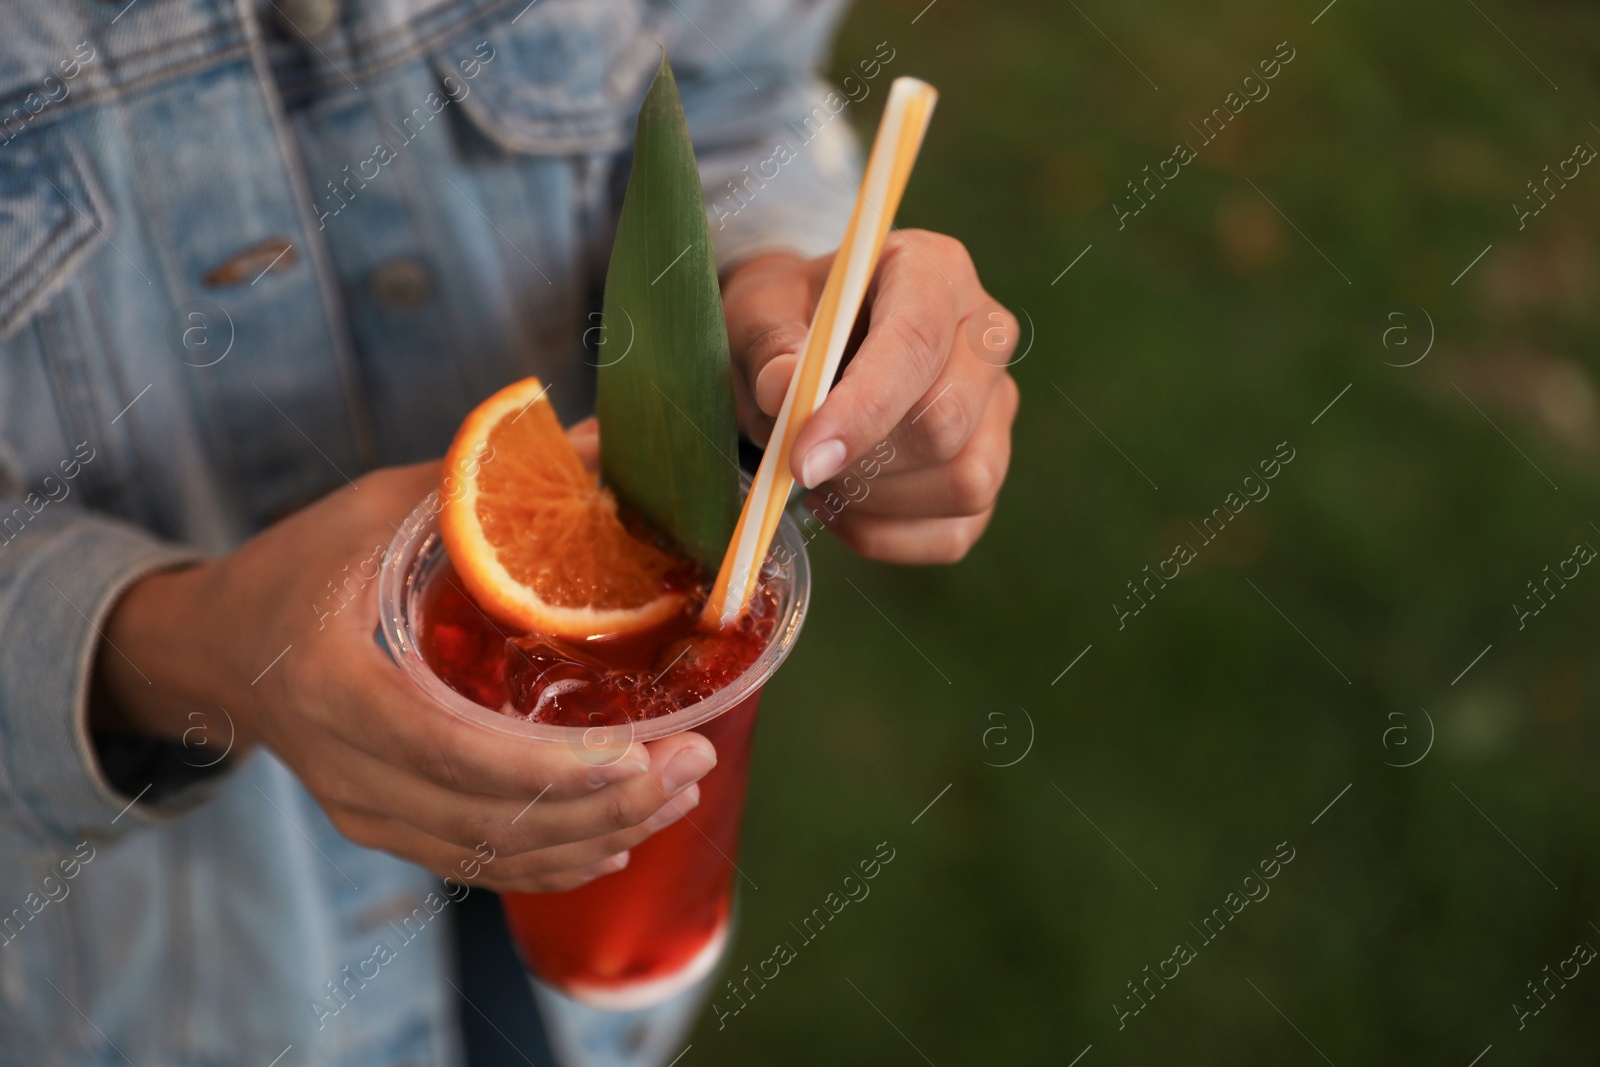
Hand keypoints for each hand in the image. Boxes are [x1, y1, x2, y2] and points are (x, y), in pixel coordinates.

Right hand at [95, 439, 715, 893]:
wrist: (221, 646)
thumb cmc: (301, 566)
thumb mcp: (376, 510)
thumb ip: (484, 487)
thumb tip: (599, 444)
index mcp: (337, 686)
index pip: (454, 750)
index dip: (551, 767)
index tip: (640, 752)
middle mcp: (347, 767)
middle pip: (491, 820)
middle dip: (606, 804)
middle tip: (694, 763)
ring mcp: (364, 810)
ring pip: (495, 854)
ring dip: (598, 834)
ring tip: (680, 790)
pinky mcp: (384, 829)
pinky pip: (477, 865)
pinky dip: (553, 863)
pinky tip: (619, 841)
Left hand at [722, 231, 1019, 562]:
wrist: (808, 346)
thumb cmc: (787, 323)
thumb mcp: (758, 314)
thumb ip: (767, 345)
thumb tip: (784, 388)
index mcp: (935, 272)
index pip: (917, 343)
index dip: (862, 409)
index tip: (802, 460)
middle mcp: (987, 335)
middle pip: (948, 421)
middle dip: (862, 460)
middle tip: (800, 458)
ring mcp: (999, 405)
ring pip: (965, 482)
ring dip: (876, 501)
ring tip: (823, 475)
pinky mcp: (992, 466)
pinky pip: (957, 531)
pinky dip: (888, 536)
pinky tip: (844, 507)